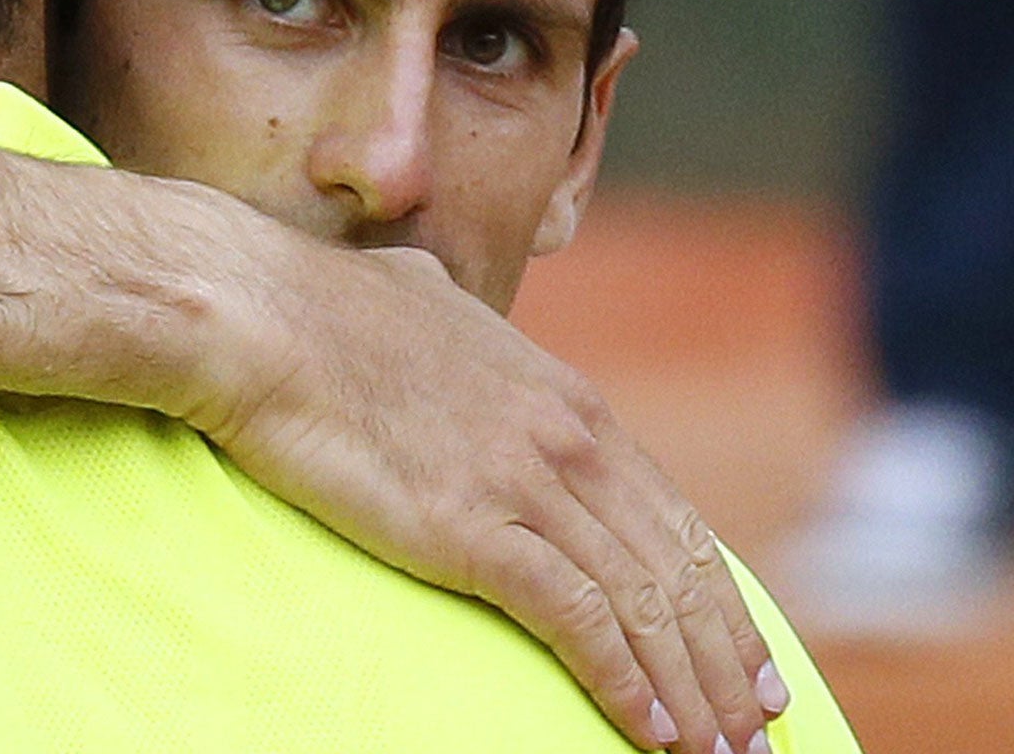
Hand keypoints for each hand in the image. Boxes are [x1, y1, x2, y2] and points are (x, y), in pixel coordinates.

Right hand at [173, 236, 783, 753]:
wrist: (259, 316)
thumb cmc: (322, 309)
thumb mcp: (430, 304)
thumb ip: (467, 330)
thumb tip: (450, 314)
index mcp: (565, 398)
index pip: (672, 518)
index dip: (718, 600)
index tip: (746, 661)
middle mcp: (566, 440)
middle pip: (678, 572)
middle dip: (727, 663)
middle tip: (755, 736)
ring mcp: (524, 483)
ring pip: (643, 605)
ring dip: (691, 691)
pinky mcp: (472, 527)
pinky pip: (577, 621)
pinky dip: (624, 682)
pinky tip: (650, 729)